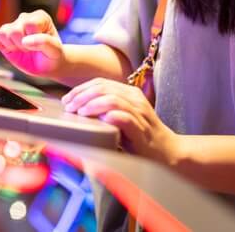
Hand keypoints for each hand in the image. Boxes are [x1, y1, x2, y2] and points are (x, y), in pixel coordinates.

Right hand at [0, 10, 64, 77]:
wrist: (47, 64)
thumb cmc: (53, 55)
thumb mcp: (55, 51)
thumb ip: (44, 43)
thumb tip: (26, 40)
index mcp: (40, 17)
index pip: (29, 24)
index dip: (32, 40)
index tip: (39, 47)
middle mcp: (25, 18)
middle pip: (14, 30)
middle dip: (21, 45)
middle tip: (30, 50)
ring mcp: (13, 26)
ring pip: (2, 33)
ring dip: (12, 46)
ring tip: (22, 50)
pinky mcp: (4, 36)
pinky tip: (6, 49)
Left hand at [62, 78, 180, 164]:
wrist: (167, 152)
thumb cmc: (140, 136)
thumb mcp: (122, 117)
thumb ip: (106, 109)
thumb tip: (78, 107)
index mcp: (128, 93)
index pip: (100, 83)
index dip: (80, 89)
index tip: (67, 99)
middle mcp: (134, 98)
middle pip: (103, 87)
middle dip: (82, 95)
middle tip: (69, 106)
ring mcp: (139, 112)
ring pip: (112, 99)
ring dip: (92, 104)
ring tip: (79, 112)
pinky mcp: (142, 128)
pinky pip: (124, 117)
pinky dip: (110, 116)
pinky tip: (99, 120)